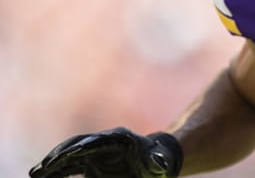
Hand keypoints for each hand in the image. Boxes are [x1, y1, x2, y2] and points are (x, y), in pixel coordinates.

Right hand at [28, 127, 182, 177]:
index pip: (100, 141)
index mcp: (121, 138)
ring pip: (69, 154)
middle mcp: (104, 141)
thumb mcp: (161, 163)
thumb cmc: (158, 161)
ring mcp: (95, 150)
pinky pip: (69, 165)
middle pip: (79, 144)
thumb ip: (159, 162)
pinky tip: (41, 175)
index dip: (86, 146)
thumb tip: (162, 163)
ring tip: (35, 172)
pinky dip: (56, 170)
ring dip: (53, 162)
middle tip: (45, 165)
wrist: (154, 160)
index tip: (72, 154)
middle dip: (62, 153)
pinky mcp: (89, 161)